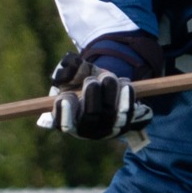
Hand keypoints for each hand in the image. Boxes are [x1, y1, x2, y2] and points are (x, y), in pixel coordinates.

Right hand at [36, 53, 151, 140]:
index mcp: (67, 120)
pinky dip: (127, 95)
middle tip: (92, 80)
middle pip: (90, 115)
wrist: (103, 91)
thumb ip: (68, 70)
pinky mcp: (123, 125)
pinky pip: (128, 112)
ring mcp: (105, 130)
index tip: (65, 98)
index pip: (64, 122)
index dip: (64, 113)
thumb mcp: (72, 76)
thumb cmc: (81, 84)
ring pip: (110, 112)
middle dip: (91, 93)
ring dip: (110, 90)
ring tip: (108, 77)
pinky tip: (125, 83)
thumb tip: (71, 62)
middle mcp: (86, 130)